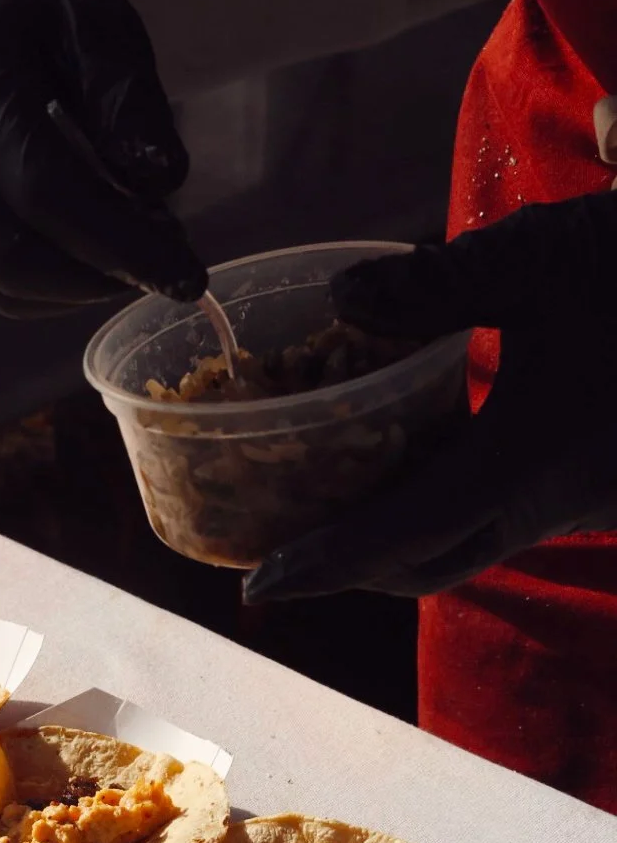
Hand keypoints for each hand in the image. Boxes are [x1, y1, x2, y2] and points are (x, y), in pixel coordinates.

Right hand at [0, 0, 206, 317]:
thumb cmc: (36, 17)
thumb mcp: (99, 30)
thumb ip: (130, 102)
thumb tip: (163, 181)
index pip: (46, 191)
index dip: (120, 244)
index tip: (187, 277)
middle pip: (13, 260)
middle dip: (98, 279)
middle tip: (159, 266)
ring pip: (0, 284)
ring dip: (77, 289)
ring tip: (127, 259)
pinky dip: (48, 288)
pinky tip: (86, 260)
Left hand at [243, 191, 616, 601]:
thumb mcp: (540, 258)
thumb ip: (436, 283)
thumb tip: (340, 298)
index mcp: (529, 462)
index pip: (403, 533)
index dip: (326, 564)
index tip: (260, 584)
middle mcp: (555, 504)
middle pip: (430, 562)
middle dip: (352, 566)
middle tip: (282, 550)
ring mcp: (585, 505)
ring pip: (472, 544)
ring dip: (400, 538)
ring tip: (331, 503)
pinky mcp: (599, 490)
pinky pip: (508, 518)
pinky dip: (448, 507)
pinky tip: (419, 459)